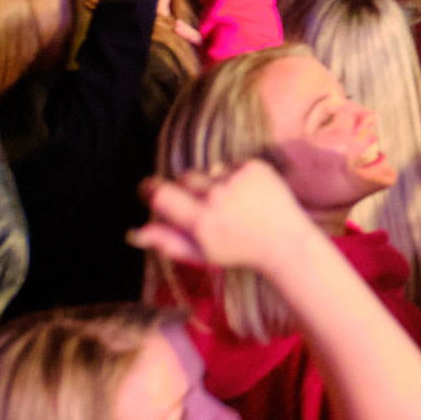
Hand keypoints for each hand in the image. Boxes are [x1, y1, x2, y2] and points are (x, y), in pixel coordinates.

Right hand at [128, 161, 323, 272]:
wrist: (285, 241)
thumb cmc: (238, 250)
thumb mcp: (200, 254)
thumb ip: (167, 242)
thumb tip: (135, 232)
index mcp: (201, 221)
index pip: (161, 195)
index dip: (150, 190)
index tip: (149, 189)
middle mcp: (218, 197)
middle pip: (184, 178)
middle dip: (188, 189)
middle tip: (203, 206)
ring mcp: (238, 179)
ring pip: (208, 170)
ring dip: (212, 182)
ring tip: (230, 204)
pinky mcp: (255, 167)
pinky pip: (230, 164)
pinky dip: (233, 176)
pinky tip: (245, 195)